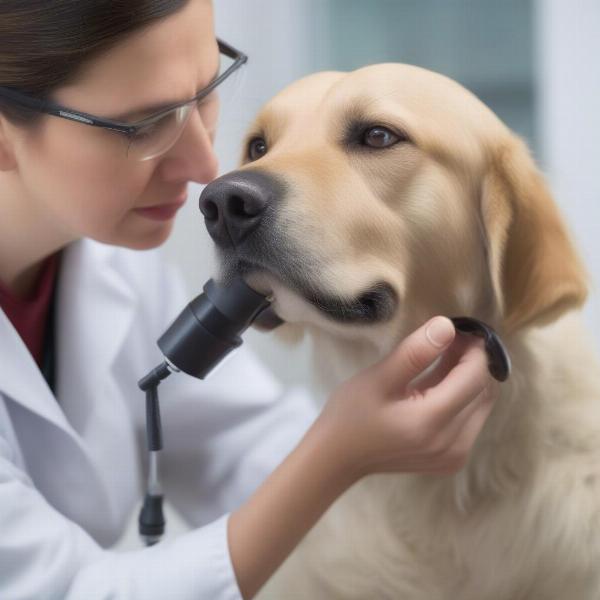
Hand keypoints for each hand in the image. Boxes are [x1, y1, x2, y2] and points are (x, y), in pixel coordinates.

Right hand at [316, 316, 497, 482]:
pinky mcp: (452, 459)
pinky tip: (440, 380)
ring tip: (444, 355)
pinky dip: (462, 396)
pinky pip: (471, 419)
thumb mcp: (377, 378)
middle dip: (473, 361)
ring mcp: (454, 455)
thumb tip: (448, 325)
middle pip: (483, 391)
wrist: (339, 456)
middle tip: (449, 338)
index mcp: (432, 422)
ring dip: (469, 377)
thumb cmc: (351, 413)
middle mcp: (452, 444)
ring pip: (481, 404)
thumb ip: (414, 352)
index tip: (458, 327)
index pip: (475, 377)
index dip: (474, 349)